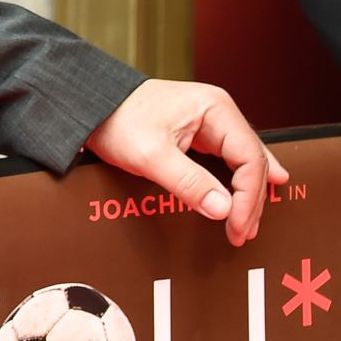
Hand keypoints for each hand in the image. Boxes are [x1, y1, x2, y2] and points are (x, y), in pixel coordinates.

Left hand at [85, 79, 288, 245]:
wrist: (89, 108)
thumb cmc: (115, 121)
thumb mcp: (150, 156)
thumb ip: (188, 182)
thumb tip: (223, 209)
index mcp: (215, 109)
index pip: (249, 158)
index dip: (248, 197)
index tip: (237, 225)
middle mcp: (218, 112)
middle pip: (251, 160)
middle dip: (250, 199)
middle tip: (243, 232)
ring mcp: (208, 121)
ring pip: (242, 161)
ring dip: (247, 192)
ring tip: (247, 221)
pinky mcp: (196, 132)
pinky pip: (226, 160)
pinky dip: (236, 181)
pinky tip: (247, 193)